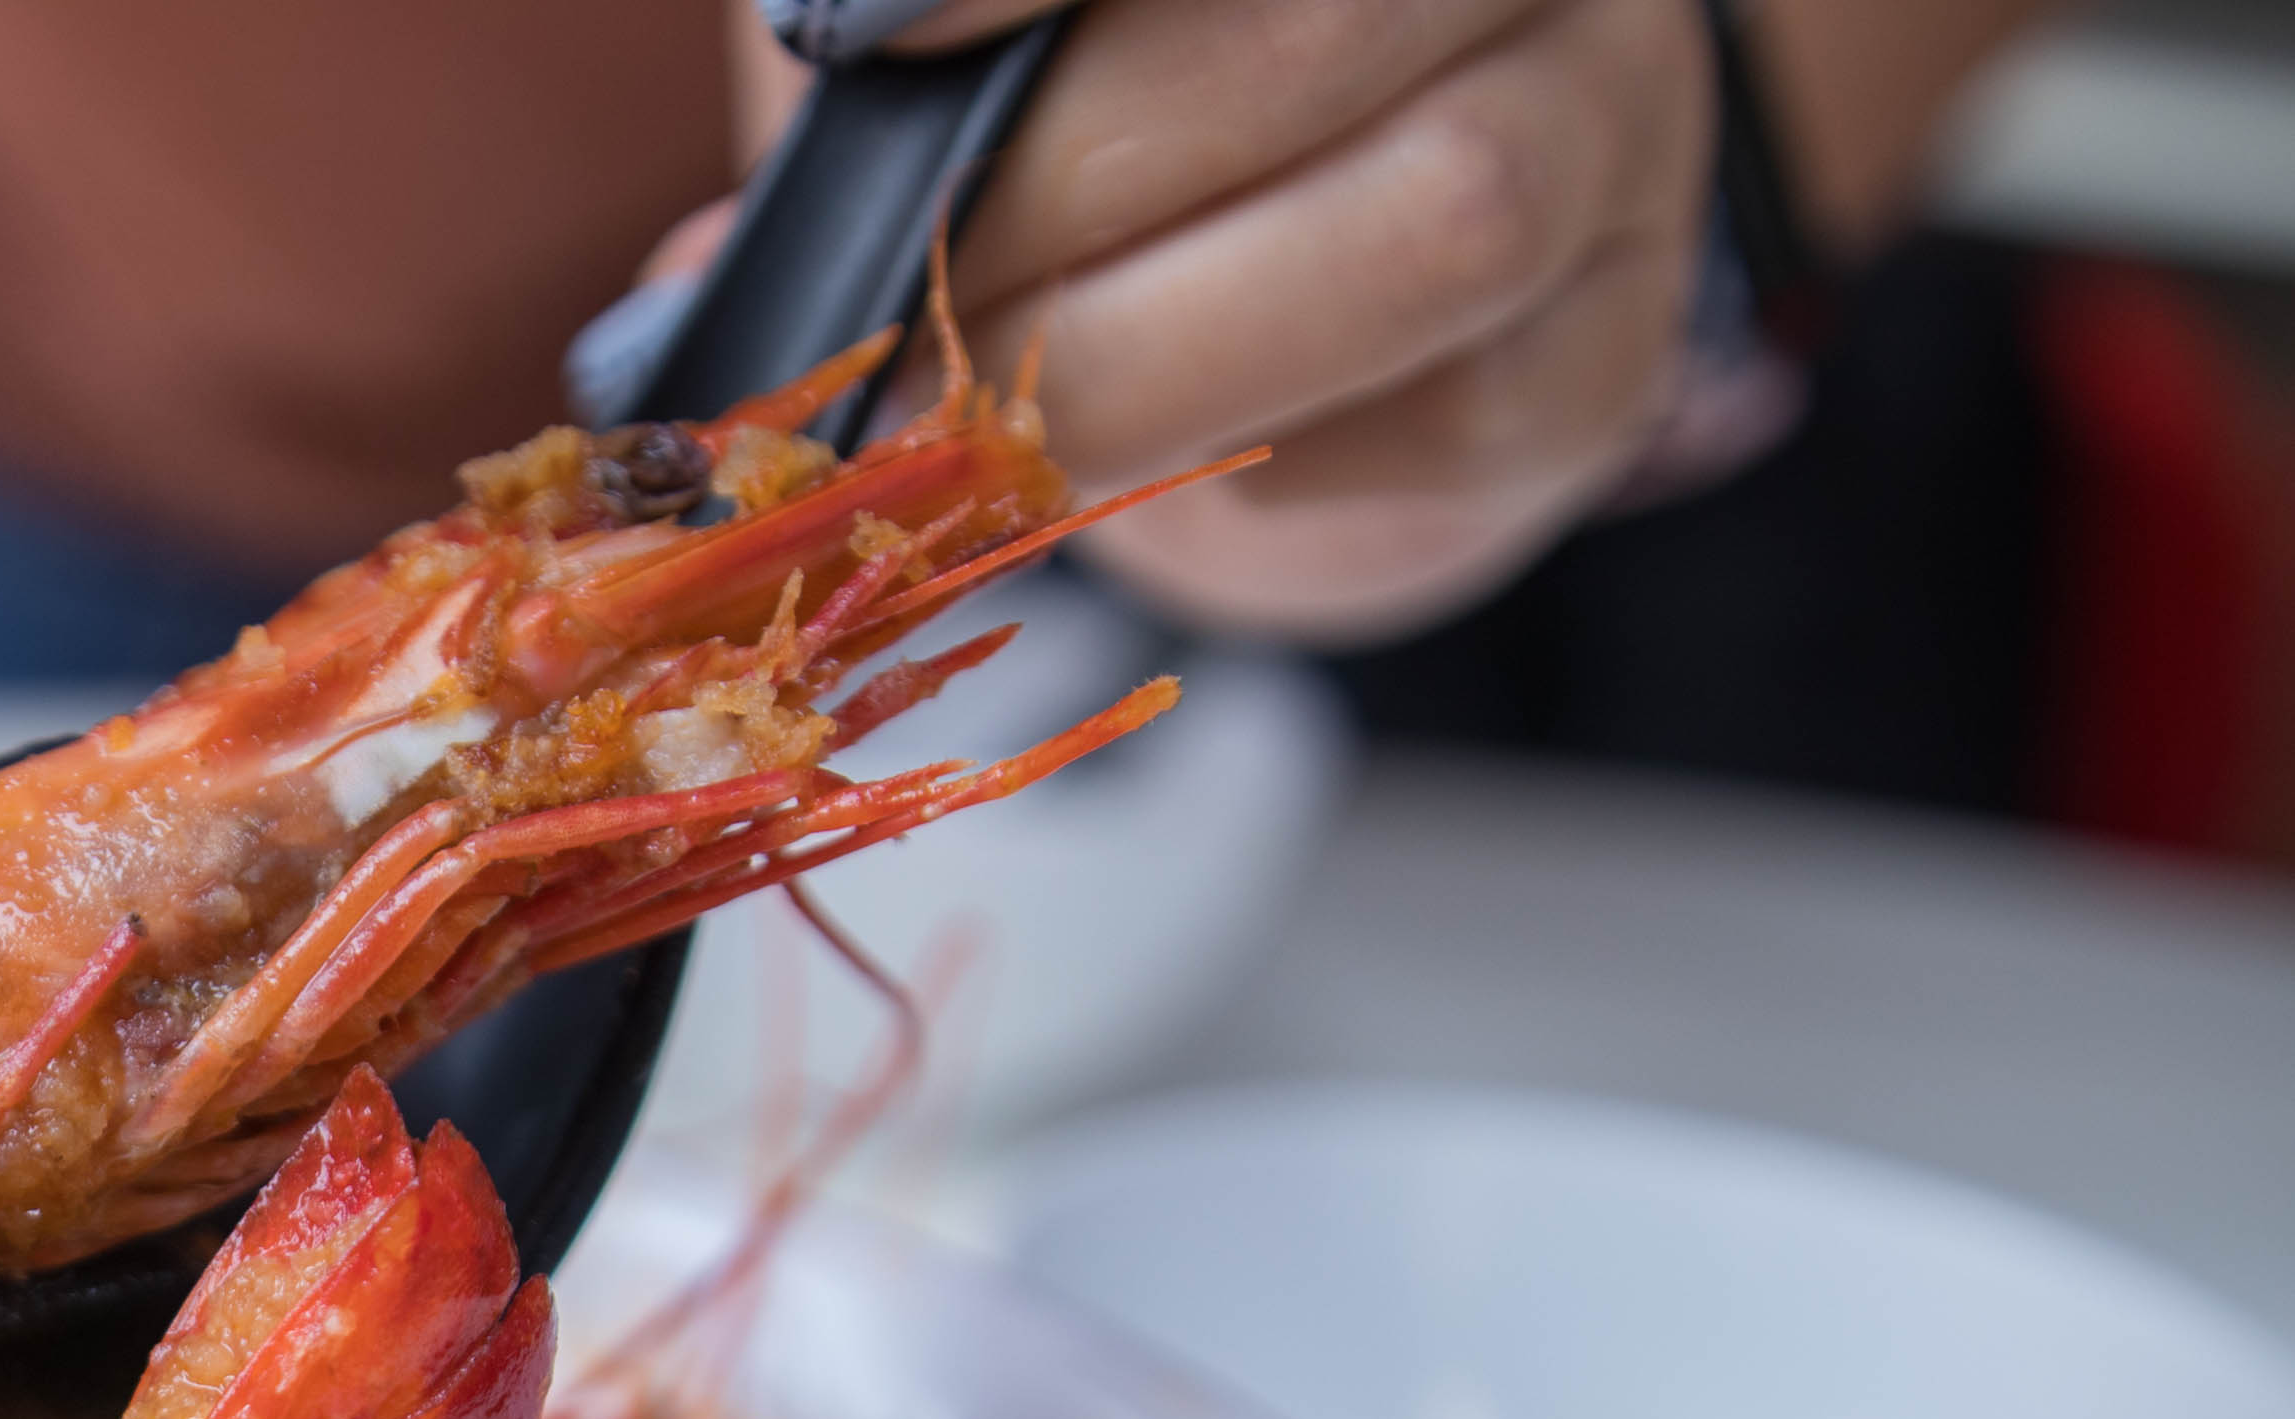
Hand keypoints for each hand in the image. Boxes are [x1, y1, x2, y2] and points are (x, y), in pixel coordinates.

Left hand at [892, 0, 1718, 642]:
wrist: (1285, 310)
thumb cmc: (1083, 135)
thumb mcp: (951, 53)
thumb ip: (860, 77)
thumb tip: (704, 274)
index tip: (848, 40)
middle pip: (1308, 32)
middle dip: (1045, 199)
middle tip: (874, 331)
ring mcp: (1615, 120)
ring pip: (1438, 217)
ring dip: (1148, 360)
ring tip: (971, 429)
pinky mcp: (1620, 347)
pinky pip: (1462, 414)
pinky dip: (1263, 469)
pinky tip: (1161, 460)